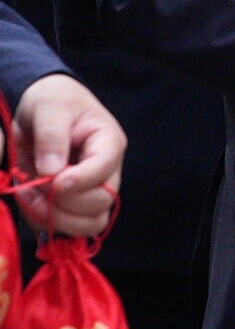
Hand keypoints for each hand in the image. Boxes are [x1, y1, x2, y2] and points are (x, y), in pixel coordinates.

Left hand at [11, 74, 124, 236]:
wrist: (44, 108)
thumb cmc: (53, 101)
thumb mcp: (50, 107)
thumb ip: (52, 135)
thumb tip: (51, 170)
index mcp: (108, 142)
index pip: (105, 170)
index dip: (79, 181)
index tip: (52, 180)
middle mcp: (106, 170)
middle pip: (101, 203)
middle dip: (65, 204)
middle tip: (38, 190)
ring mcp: (90, 189)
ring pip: (89, 223)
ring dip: (56, 219)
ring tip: (33, 199)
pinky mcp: (73, 202)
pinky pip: (65, 227)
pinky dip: (43, 221)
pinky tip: (31, 201)